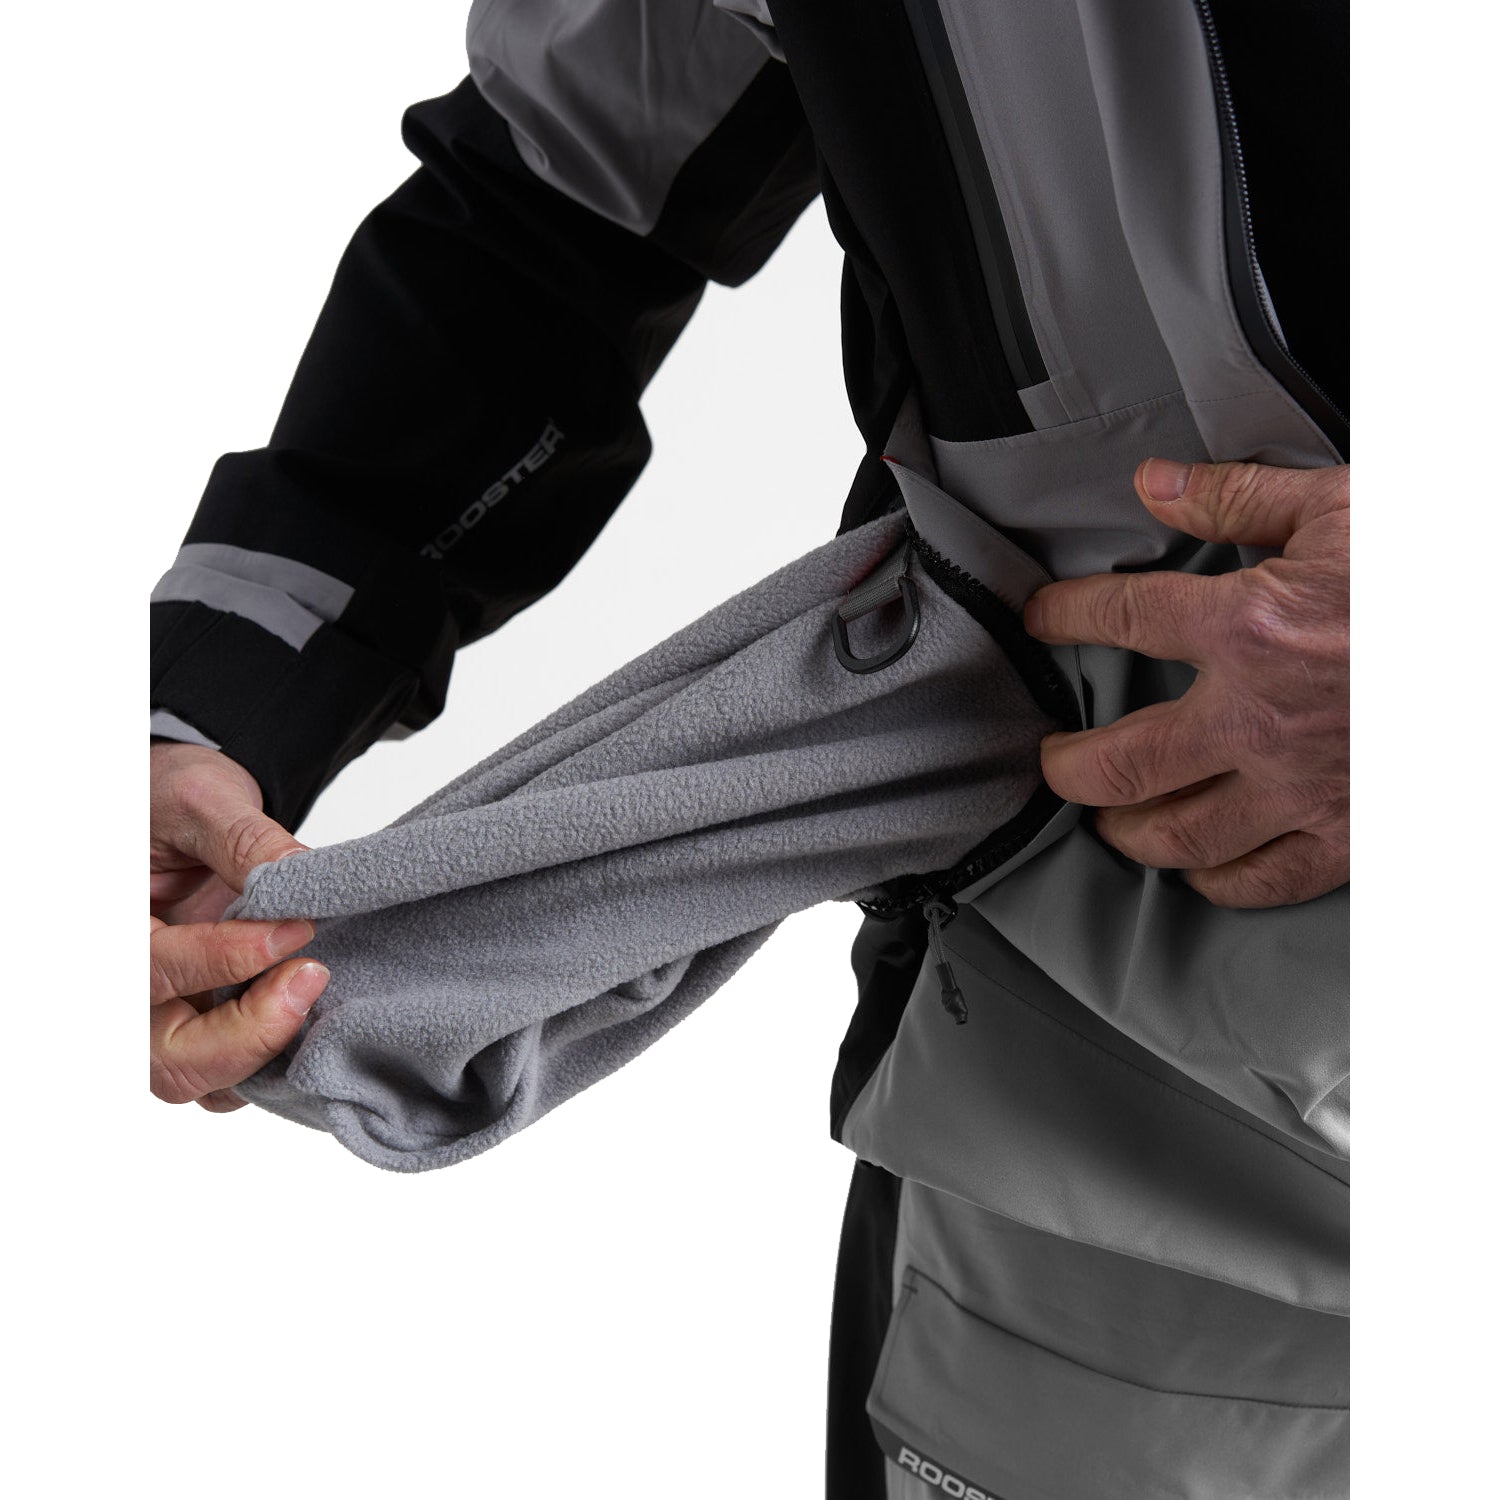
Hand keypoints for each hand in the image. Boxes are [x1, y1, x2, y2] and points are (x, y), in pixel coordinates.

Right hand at [150, 742, 325, 1108]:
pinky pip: (226, 1078)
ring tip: (314, 990)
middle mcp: (122, 992)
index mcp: (102, 931)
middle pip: (167, 1057)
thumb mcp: (201, 800)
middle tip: (310, 977)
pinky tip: (315, 1013)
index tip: (294, 930)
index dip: (224, 958)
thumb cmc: (170, 804)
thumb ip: (245, 842)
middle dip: (247, 1031)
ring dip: (263, 1051)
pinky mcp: (198, 1029)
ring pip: (197, 1080)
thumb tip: (299, 876)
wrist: (181, 816)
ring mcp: (157, 1019)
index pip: (151, 970)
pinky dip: (270, 1060)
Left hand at [1023, 458, 1348, 908]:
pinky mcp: (1350, 833)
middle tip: (1053, 763)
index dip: (1065, 616)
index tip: (1040, 620)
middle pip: (1122, 763)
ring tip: (1109, 820)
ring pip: (1179, 833)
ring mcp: (1302, 785)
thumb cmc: (1442, 569)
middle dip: (1069, 768)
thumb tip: (1155, 484)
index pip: (1121, 618)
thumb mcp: (1343, 507)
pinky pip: (1263, 878)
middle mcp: (1259, 715)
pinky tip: (1198, 868)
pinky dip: (1218, 879)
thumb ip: (1237, 498)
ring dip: (1128, 831)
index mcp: (1250, 624)